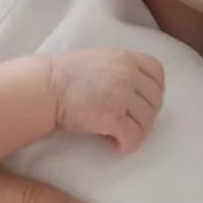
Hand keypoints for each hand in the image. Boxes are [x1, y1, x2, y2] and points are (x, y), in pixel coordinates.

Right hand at [49, 48, 164, 151]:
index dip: (154, 91)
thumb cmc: (65, 76)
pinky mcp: (112, 117)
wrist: (45, 88)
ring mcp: (121, 95)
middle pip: (155, 100)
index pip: (157, 73)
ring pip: (147, 122)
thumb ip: (120, 68)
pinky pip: (134, 137)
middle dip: (144, 115)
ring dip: (135, 131)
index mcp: (125, 58)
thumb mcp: (99, 60)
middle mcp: (127, 74)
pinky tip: (113, 143)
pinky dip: (127, 144)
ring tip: (116, 133)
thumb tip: (137, 87)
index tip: (143, 103)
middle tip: (126, 122)